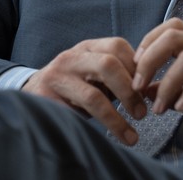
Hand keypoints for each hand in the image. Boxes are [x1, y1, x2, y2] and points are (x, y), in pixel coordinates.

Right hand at [22, 37, 146, 144]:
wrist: (31, 93)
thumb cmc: (73, 85)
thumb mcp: (93, 73)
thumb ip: (118, 75)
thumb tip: (150, 91)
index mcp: (87, 47)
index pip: (117, 46)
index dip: (138, 68)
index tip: (148, 90)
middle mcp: (71, 58)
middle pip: (108, 65)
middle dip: (129, 91)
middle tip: (141, 113)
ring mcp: (57, 78)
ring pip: (93, 96)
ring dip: (116, 118)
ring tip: (131, 135)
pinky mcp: (47, 101)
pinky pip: (76, 117)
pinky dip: (97, 128)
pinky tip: (108, 138)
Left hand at [132, 18, 182, 131]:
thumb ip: (174, 91)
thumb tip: (144, 90)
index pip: (170, 28)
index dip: (147, 43)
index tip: (134, 70)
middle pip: (174, 35)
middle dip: (149, 59)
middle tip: (137, 86)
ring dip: (168, 83)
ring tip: (159, 108)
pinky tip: (182, 108)